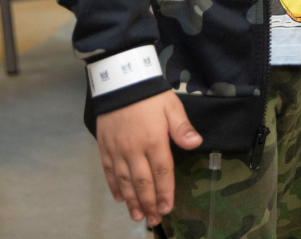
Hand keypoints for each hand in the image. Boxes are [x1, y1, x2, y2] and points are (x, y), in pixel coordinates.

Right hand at [96, 90, 201, 226]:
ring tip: (138, 216)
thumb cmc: (150, 94)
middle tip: (154, 220)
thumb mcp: (171, 106)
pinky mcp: (104, 147)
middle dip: (149, 202)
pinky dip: (114, 186)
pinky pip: (108, 171)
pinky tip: (119, 198)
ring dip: (132, 200)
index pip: (161, 172)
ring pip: (124, 181)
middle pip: (142, 182)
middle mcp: (134, 150)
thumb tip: (196, 143)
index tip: (167, 208)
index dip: (165, 192)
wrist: (120, 81)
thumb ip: (182, 128)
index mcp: (154, 141)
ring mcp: (117, 150)